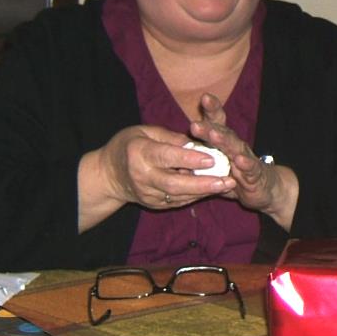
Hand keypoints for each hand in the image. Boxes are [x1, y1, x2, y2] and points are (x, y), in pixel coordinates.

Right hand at [93, 124, 230, 211]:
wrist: (108, 174)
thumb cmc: (128, 145)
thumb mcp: (144, 131)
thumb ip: (170, 137)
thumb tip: (197, 142)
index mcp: (138, 152)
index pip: (166, 156)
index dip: (189, 159)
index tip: (211, 158)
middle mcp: (142, 176)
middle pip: (175, 183)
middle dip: (203, 183)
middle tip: (228, 180)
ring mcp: (147, 193)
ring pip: (179, 195)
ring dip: (205, 191)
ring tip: (227, 185)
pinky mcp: (154, 204)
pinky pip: (178, 201)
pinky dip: (197, 195)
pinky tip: (214, 189)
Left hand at [189, 93, 298, 228]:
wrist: (266, 188)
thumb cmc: (235, 174)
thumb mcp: (213, 166)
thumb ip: (195, 161)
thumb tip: (172, 158)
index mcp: (224, 142)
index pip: (218, 122)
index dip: (212, 110)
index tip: (204, 97)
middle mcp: (235, 146)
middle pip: (223, 133)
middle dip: (209, 128)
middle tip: (194, 124)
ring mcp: (246, 158)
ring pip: (235, 147)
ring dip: (224, 141)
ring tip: (214, 136)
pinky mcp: (255, 174)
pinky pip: (250, 168)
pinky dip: (245, 164)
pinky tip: (239, 160)